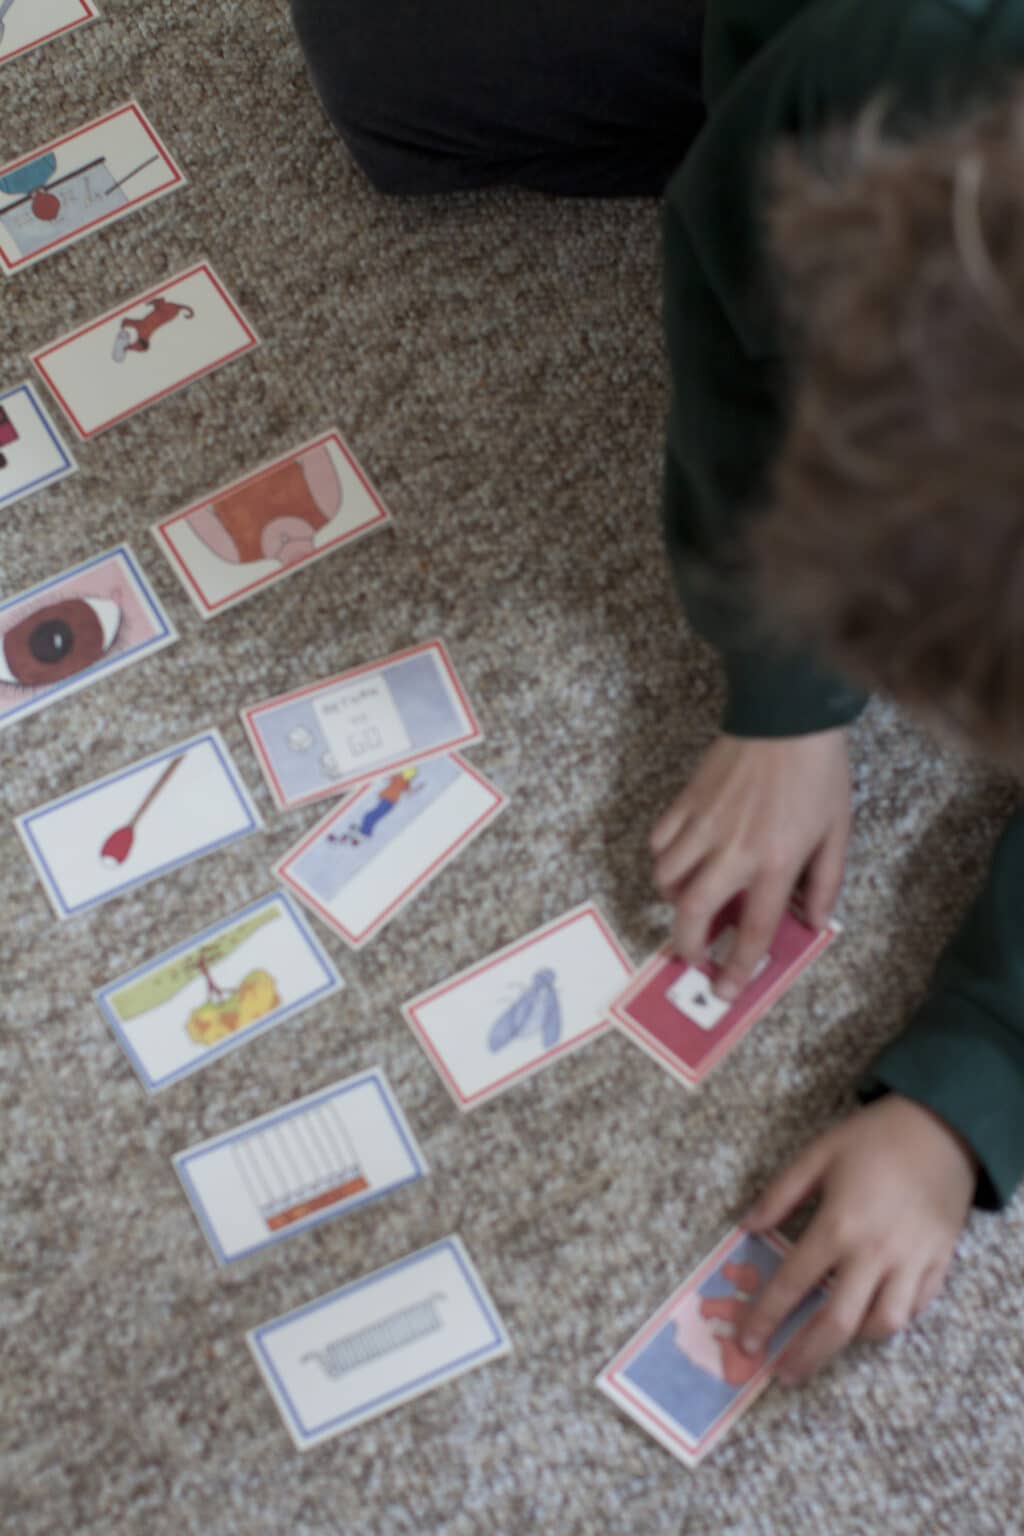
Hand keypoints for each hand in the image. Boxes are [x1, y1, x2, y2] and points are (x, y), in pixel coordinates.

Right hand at [650, 730, 850, 998]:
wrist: (786, 716)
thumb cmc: (818, 774)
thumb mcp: (837, 830)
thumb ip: (826, 881)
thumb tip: (812, 921)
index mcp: (776, 862)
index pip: (753, 929)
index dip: (738, 967)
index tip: (724, 989)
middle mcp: (734, 851)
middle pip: (693, 913)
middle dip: (688, 945)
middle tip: (692, 955)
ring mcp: (704, 825)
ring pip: (667, 878)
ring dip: (674, 900)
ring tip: (689, 902)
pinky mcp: (686, 802)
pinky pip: (660, 842)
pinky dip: (664, 859)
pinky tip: (680, 859)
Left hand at [739, 1095, 976, 1381]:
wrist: (941, 1127)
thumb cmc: (872, 1138)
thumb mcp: (817, 1154)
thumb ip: (780, 1193)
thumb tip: (747, 1227)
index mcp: (837, 1226)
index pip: (793, 1284)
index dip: (765, 1317)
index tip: (747, 1341)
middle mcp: (874, 1254)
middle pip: (835, 1322)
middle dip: (804, 1354)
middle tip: (781, 1372)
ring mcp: (910, 1263)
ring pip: (882, 1324)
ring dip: (851, 1340)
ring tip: (826, 1344)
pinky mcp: (938, 1263)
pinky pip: (915, 1308)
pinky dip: (893, 1320)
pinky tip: (871, 1319)